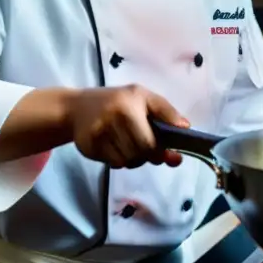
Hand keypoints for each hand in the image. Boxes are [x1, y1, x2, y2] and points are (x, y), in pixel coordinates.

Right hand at [69, 85, 188, 168]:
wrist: (77, 107)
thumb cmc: (118, 101)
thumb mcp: (144, 97)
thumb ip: (166, 112)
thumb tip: (186, 127)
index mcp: (129, 107)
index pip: (150, 142)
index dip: (160, 152)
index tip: (166, 153)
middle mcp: (112, 120)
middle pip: (138, 154)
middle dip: (147, 156)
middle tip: (145, 148)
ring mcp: (97, 134)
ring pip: (126, 162)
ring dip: (132, 159)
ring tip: (128, 145)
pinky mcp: (86, 147)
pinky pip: (111, 164)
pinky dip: (117, 160)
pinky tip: (113, 147)